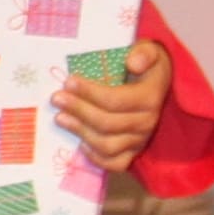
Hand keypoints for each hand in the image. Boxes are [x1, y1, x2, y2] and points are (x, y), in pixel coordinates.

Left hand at [55, 40, 172, 176]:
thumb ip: (144, 53)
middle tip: (57, 98)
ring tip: (60, 118)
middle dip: (78, 110)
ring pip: (107, 145)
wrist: (156, 84)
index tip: (68, 81)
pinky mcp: (133, 152)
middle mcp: (146, 122)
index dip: (89, 93)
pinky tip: (79, 144)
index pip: (115, 100)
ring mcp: (140, 140)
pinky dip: (96, 158)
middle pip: (107, 123)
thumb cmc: (146, 65)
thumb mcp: (150, 51)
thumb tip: (133, 63)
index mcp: (150, 97)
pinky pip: (115, 164)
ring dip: (80, 132)